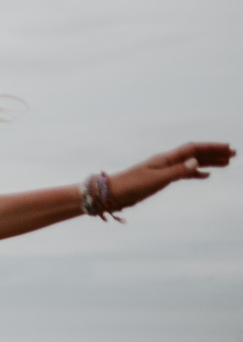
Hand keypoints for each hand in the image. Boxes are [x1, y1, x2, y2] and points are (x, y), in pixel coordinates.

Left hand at [108, 142, 233, 209]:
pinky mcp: (159, 179)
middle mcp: (166, 161)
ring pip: (191, 163)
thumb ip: (177, 172)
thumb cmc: (131, 186)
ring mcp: (163, 170)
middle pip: (195, 154)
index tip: (229, 148)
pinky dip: (196, 173)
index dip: (211, 147)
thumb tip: (196, 162)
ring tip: (226, 164)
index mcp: (165, 158)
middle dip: (214, 153)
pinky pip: (183, 173)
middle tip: (233, 154)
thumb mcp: (156, 180)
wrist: (110, 193)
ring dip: (208, 162)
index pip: (193, 149)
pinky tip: (205, 176)